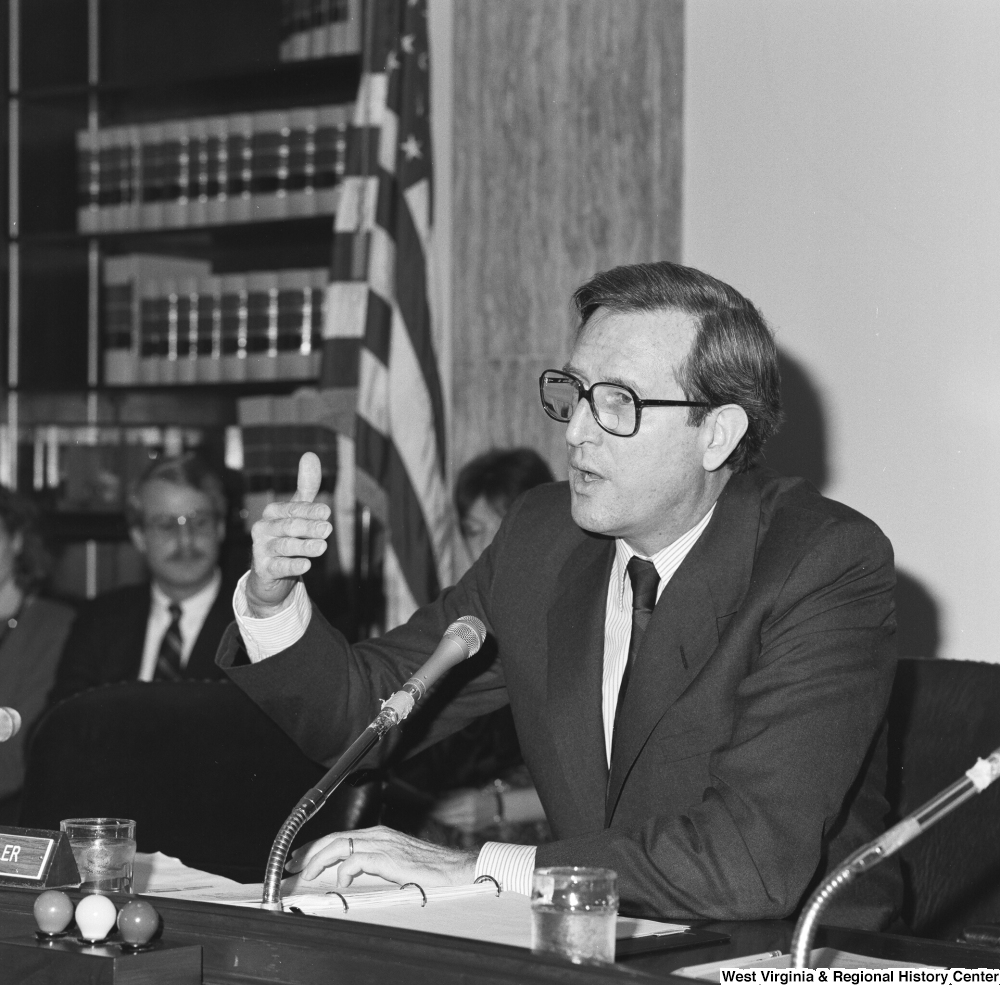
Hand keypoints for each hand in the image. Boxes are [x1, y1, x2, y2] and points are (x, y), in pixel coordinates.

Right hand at [246, 452, 332, 615]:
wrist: (270, 571)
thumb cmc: (287, 535)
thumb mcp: (297, 511)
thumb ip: (306, 486)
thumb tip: (310, 454)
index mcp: (273, 512)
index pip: (293, 509)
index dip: (310, 511)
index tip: (327, 512)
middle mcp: (263, 528)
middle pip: (289, 526)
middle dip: (309, 527)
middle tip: (328, 530)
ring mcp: (261, 549)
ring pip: (285, 546)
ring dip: (305, 546)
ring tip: (323, 547)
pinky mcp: (264, 569)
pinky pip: (279, 566)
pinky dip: (293, 565)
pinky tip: (307, 565)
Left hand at [286, 825, 477, 887]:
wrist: (458, 871)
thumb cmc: (431, 872)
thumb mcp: (397, 865)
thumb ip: (375, 866)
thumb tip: (349, 876)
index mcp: (380, 836)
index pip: (340, 837)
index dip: (316, 848)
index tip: (300, 860)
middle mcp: (379, 835)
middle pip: (334, 838)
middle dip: (309, 852)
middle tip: (292, 867)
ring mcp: (384, 845)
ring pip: (340, 845)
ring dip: (319, 860)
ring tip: (307, 875)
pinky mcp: (390, 858)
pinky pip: (357, 860)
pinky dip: (344, 869)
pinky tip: (340, 880)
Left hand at [430, 788, 495, 832]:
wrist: (496, 808)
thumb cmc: (480, 797)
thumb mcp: (467, 792)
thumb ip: (453, 795)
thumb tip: (439, 797)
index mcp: (467, 802)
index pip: (448, 806)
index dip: (438, 807)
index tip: (431, 806)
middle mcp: (468, 813)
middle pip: (447, 816)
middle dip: (437, 815)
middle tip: (430, 812)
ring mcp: (470, 823)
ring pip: (450, 823)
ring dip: (442, 820)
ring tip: (436, 816)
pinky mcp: (471, 829)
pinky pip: (457, 827)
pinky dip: (450, 823)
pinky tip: (446, 820)